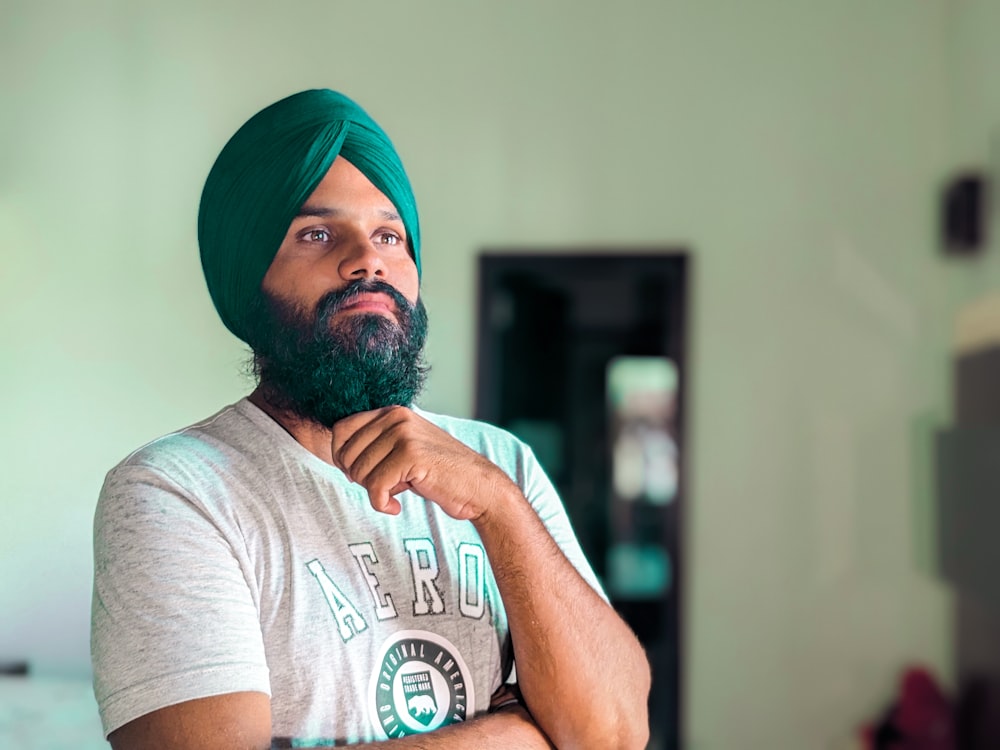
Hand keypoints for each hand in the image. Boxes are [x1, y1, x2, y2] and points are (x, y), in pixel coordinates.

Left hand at [330, 406, 511, 518]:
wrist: (478, 487)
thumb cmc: (438, 473)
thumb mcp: (403, 451)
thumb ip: (376, 447)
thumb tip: (339, 457)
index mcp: (391, 412)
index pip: (340, 430)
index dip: (341, 458)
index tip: (359, 475)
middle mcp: (396, 417)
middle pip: (346, 453)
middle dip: (358, 478)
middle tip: (381, 489)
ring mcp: (404, 434)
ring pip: (359, 472)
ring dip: (373, 492)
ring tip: (393, 495)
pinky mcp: (411, 455)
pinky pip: (375, 487)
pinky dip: (381, 504)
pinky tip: (396, 507)